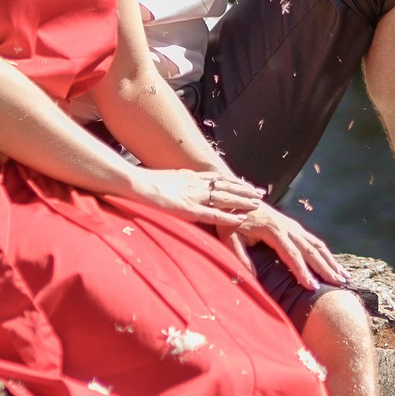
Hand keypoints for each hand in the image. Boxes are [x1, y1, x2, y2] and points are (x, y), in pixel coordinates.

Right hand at [125, 166, 266, 232]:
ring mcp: (193, 196)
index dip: (232, 181)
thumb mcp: (162, 179)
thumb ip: (172, 183)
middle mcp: (195, 184)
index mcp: (188, 176)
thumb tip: (174, 186)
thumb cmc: (142, 182)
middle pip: (225, 186)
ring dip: (242, 201)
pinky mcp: (188, 209)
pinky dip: (228, 217)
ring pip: (225, 198)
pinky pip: (213, 214)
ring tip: (258, 203)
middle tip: (260, 192)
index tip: (245, 183)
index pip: (216, 178)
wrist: (134, 182)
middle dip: (244, 190)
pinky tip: (241, 219)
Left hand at [229, 204, 348, 290]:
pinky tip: (332, 263)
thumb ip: (240, 257)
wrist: (236, 196)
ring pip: (316, 244)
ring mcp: (292, 225)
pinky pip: (313, 240)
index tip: (312, 287)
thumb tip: (252, 279)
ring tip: (342, 276)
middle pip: (310, 250)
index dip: (302, 271)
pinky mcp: (293, 225)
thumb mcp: (229, 238)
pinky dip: (325, 253)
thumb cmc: (230, 219)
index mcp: (273, 230)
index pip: (291, 255)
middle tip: (338, 284)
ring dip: (330, 260)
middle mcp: (287, 226)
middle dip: (325, 268)